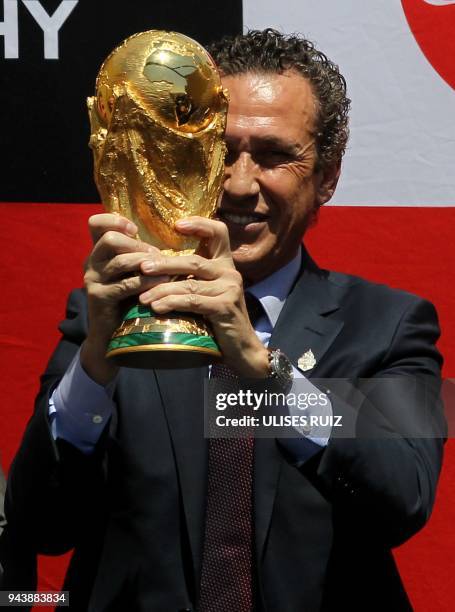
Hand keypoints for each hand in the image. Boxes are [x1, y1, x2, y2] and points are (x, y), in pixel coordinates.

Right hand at [81, 213, 168, 383]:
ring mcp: (93, 280)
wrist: (112, 335)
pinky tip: (162, 282)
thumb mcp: (132, 273)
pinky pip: (126, 285)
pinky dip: (147, 282)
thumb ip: (139, 255)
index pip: (96, 223)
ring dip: (147, 263)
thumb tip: (167, 240)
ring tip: (166, 268)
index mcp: (98, 253)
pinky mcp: (100, 297)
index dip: (115, 220)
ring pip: (121, 261)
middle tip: (157, 255)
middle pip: (110, 239)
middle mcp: (91, 263)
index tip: (135, 229)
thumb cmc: (129, 300)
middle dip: (138, 245)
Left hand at [139, 216, 269, 377]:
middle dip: (164, 264)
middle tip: (141, 267)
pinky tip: (156, 307)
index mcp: (225, 265)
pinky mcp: (225, 306)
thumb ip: (192, 279)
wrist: (242, 349)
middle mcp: (230, 273)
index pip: (218, 232)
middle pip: (194, 260)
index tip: (176, 225)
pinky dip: (171, 303)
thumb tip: (155, 268)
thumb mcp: (208, 294)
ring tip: (142, 297)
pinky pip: (192, 301)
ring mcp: (230, 289)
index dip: (199, 224)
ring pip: (189, 283)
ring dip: (162, 289)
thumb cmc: (219, 321)